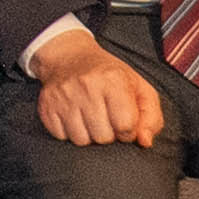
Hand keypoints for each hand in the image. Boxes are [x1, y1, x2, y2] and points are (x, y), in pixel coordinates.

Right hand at [21, 23, 164, 150]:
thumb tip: (144, 141)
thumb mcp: (138, 87)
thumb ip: (151, 116)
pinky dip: (69, 132)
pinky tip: (74, 117)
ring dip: (88, 134)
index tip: (124, 121)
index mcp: (113, 80)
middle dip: (108, 133)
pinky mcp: (47, 106)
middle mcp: (86, 86)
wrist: (69, 57)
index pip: (126, 126)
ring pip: (81, 140)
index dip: (129, 130)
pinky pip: (61, 137)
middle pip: (103, 137)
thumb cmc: (109, 76)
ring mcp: (64, 96)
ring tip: (90, 118)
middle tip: (106, 117)